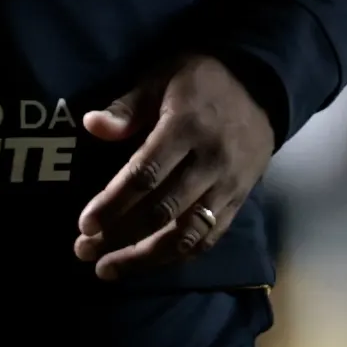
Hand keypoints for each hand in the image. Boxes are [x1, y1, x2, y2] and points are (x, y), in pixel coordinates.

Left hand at [73, 55, 275, 280]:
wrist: (262, 85)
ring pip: (187, 233)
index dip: (114, 203)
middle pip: (162, 211)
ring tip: (109, 269)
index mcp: (186, 126)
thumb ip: (127, 106)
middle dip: (120, 236)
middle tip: (84, 251)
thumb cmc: (201, 80)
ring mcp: (228, 185)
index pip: (146, 174)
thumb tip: (91, 125)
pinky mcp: (239, 200)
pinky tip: (149, 262)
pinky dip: (178, 254)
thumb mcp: (161, 78)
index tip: (85, 224)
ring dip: (146, 257)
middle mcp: (209, 161)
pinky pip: (209, 236)